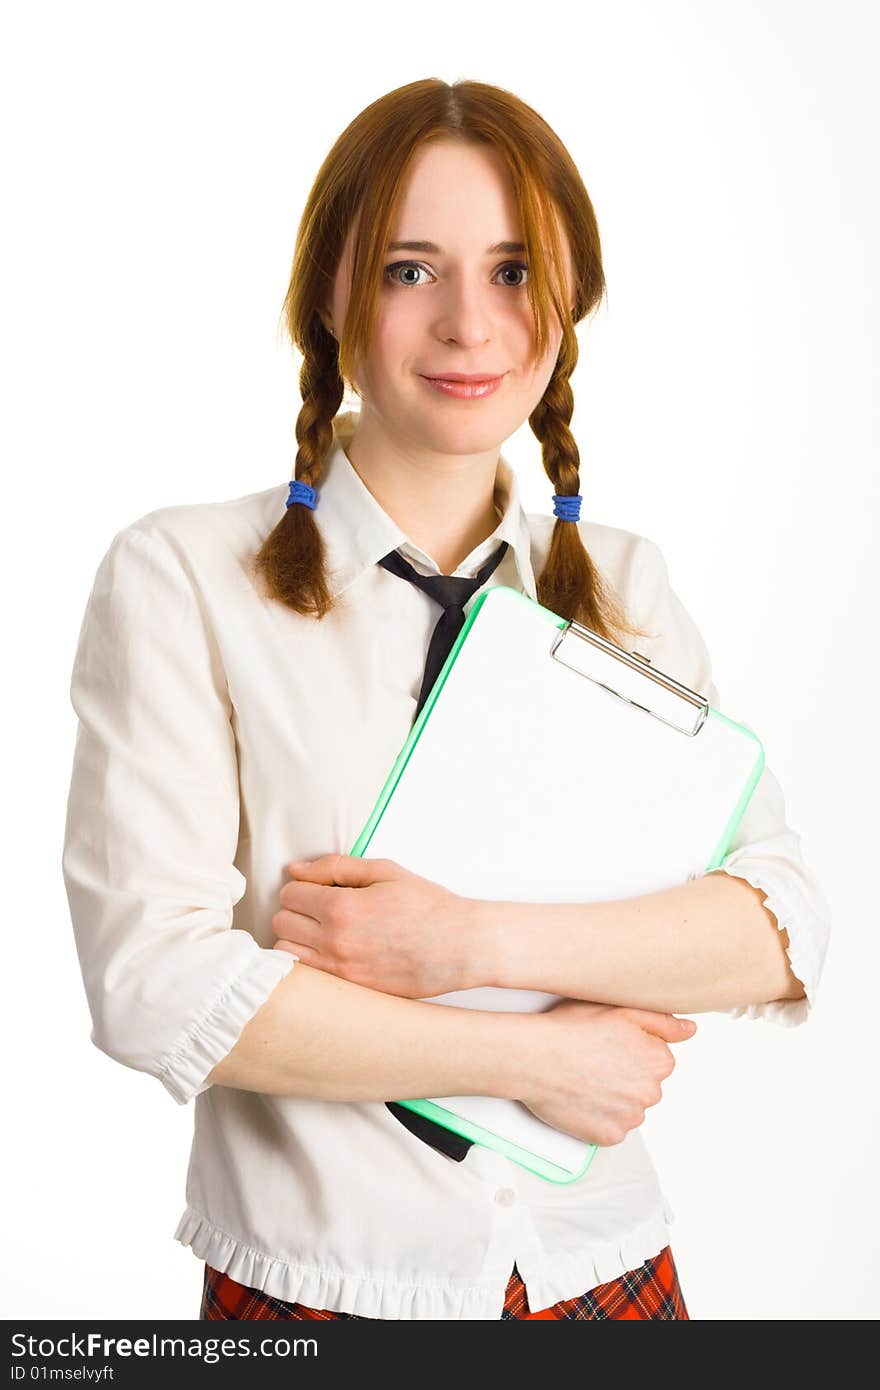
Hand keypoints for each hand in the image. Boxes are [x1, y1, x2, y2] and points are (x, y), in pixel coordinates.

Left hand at [271, 853, 475, 998]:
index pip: (289, 894)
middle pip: (281, 924)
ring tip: (320, 931)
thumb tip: (296, 870)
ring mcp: (342, 971)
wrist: (461, 945)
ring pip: (286, 954)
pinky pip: (307, 977)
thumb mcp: (384, 872)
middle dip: (295, 911)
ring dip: (296, 939)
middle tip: (318, 907)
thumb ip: (335, 867)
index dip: (301, 886)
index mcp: (342, 907)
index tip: (317, 888)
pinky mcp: (351, 990)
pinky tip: (329, 952)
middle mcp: (336, 942)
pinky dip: (308, 962)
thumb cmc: (427, 905)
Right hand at [517, 1000, 696, 1146]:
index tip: (608, 1045)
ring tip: (584, 1079)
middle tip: (594, 1061)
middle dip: (624, 1075)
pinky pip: (611, 1128)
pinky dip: (598, 1117)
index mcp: (658, 1061)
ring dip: (612, 1098)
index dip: (630, 1050)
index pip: (656, 1059)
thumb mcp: (619, 1009)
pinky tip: (581, 1097)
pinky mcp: (609, 1136)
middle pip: (644, 1085)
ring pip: (628, 1107)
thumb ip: (662, 1021)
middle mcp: (651, 1093)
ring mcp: (630, 1118)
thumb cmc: (569, 1029)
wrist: (533, 1057)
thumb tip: (690, 1030)